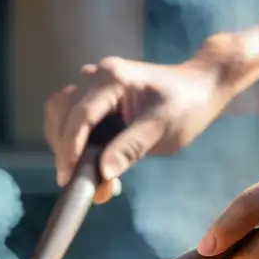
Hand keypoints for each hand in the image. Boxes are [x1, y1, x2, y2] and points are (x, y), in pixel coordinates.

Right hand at [44, 50, 235, 202]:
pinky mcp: (94, 95)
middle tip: (81, 182)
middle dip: (66, 151)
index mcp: (113, 78)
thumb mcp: (163, 128)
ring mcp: (92, 83)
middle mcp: (96, 75)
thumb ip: (131, 149)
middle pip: (62, 114)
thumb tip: (103, 173)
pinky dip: (74, 140)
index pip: (80, 117)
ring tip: (87, 172)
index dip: (70, 150)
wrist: (199, 87)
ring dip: (66, 145)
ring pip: (60, 114)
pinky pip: (70, 116)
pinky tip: (91, 159)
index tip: (67, 179)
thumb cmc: (186, 106)